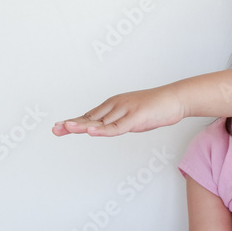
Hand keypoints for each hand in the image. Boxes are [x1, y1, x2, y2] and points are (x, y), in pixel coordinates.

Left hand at [52, 85, 185, 136]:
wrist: (176, 99)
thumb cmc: (156, 108)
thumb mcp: (132, 118)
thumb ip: (118, 123)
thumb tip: (106, 130)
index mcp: (114, 106)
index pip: (90, 116)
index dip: (74, 123)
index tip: (59, 127)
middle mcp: (116, 106)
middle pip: (90, 117)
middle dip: (72, 124)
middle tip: (55, 128)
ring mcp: (125, 111)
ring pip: (101, 121)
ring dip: (82, 126)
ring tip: (66, 128)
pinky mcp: (136, 117)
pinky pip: (117, 127)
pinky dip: (103, 130)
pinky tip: (91, 132)